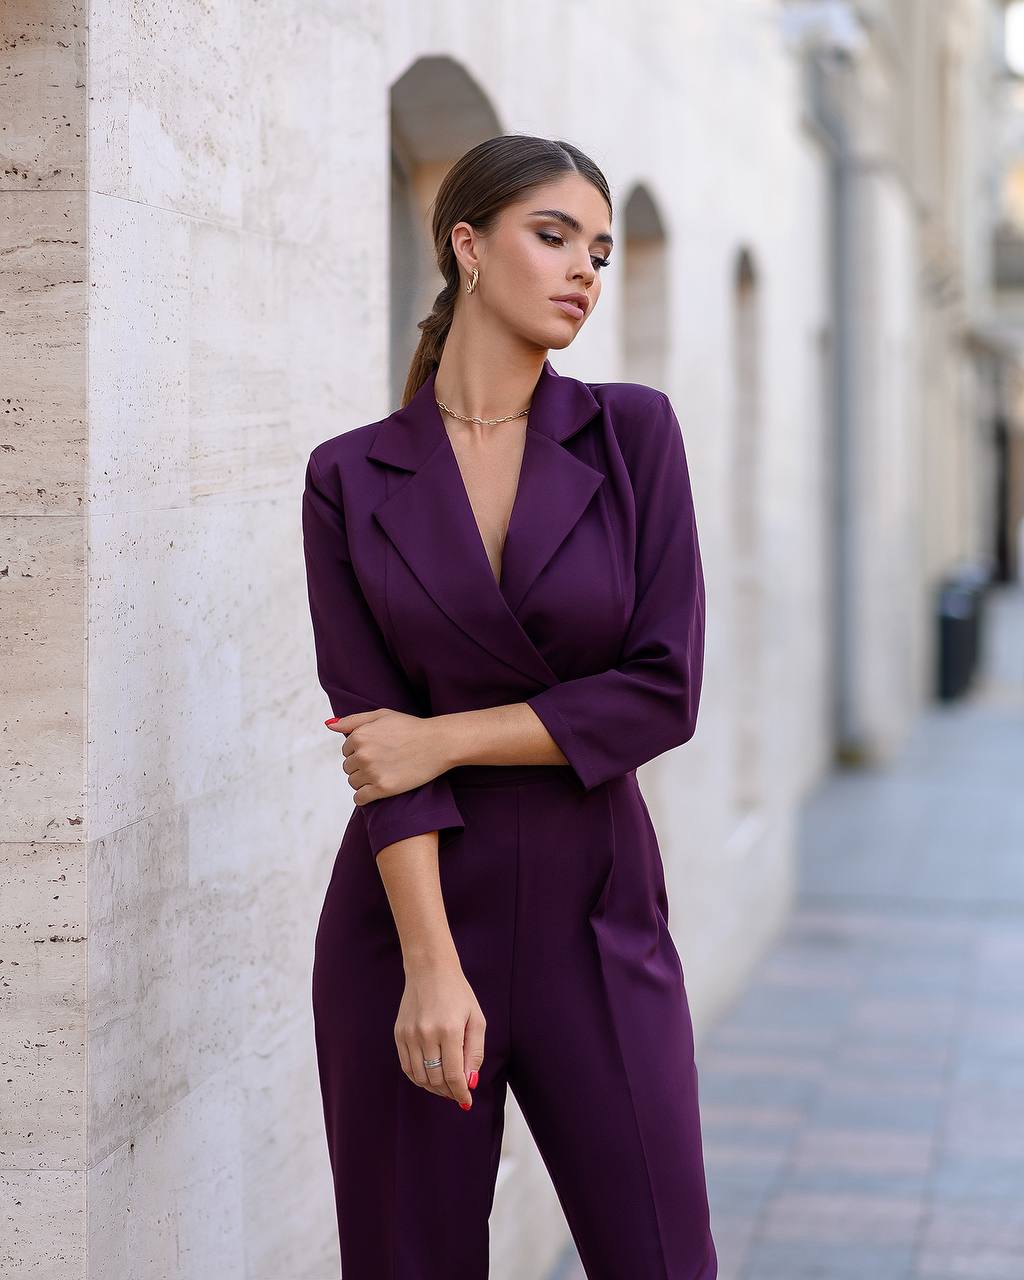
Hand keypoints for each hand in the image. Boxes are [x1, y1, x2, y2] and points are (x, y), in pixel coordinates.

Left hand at [325, 708, 449, 804]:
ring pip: (353, 783)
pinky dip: (364, 797)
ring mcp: (372, 772)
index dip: (360, 752)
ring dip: (364, 781)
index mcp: (360, 735)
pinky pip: (360, 798)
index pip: (346, 751)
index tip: (376, 752)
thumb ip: (353, 720)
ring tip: (381, 775)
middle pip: (348, 768)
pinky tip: (375, 791)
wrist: (438, 743)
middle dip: (361, 767)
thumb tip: (330, 725)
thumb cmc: (411, 727)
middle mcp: (362, 754)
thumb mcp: (382, 715)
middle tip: (381, 764)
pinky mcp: (383, 788)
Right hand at [394, 955, 484, 1108]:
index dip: (461, 1093)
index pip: (454, 1075)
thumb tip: (469, 1081)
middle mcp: (427, 1034)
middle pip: (436, 1079)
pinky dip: (418, 1077)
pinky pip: (407, 1067)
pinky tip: (429, 1077)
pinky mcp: (399, 1034)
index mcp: (450, 1030)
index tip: (466, 1102)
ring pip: (420, 1077)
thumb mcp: (476, 1019)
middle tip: (457, 1093)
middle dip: (449, 1092)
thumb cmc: (458, 993)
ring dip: (433, 1088)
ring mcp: (409, 1035)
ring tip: (445, 1087)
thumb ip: (475, 1052)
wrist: (429, 970)